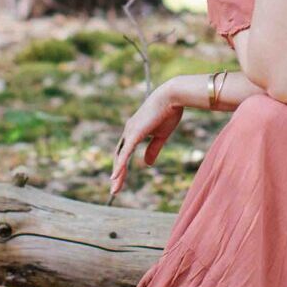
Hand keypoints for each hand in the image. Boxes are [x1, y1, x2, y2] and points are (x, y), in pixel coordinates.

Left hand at [110, 78, 190, 195]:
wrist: (172, 97)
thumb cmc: (168, 113)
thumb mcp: (161, 136)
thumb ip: (153, 149)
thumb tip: (147, 164)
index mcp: (134, 132)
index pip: (124, 152)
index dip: (122, 166)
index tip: (120, 179)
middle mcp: (128, 131)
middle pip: (119, 156)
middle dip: (117, 174)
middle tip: (115, 189)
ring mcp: (130, 132)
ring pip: (120, 157)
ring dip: (118, 174)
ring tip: (115, 188)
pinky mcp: (135, 133)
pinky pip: (125, 152)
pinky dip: (120, 165)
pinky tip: (116, 176)